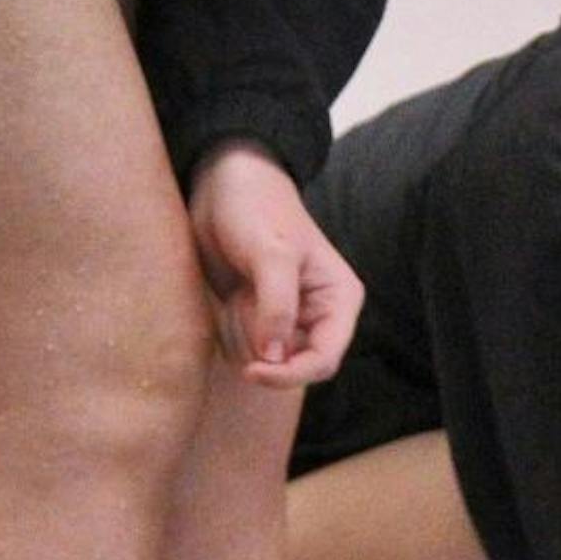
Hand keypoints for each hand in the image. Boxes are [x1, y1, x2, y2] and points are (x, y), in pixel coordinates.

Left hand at [187, 143, 363, 386]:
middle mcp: (317, 316)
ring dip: (240, 334)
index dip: (291, 373)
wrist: (223, 186)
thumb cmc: (257, 209)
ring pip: (262, 361)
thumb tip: (273, 357)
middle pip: (291, 366)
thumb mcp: (271, 254)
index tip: (253, 370)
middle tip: (241, 305)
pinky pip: (240, 347)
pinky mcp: (256, 318)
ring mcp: (285, 320)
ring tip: (238, 292)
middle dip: (260, 344)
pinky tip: (230, 296)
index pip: (324, 360)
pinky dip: (228, 329)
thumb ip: (276, 306)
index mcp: (338, 302)